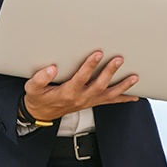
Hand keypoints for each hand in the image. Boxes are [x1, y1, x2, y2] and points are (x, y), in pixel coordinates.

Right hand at [21, 52, 137, 122]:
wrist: (41, 113)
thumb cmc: (38, 98)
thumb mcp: (33, 88)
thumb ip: (40, 78)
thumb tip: (51, 69)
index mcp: (67, 93)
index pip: (81, 78)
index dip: (90, 66)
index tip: (98, 53)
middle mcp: (80, 99)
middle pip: (99, 85)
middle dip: (110, 72)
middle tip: (118, 59)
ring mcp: (88, 102)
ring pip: (108, 95)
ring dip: (122, 86)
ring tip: (134, 78)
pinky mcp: (91, 103)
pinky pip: (110, 102)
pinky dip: (123, 99)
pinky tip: (134, 96)